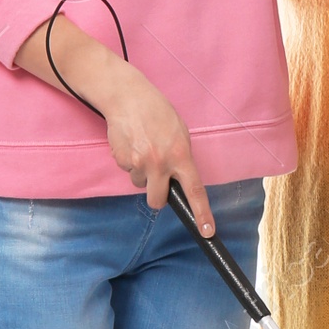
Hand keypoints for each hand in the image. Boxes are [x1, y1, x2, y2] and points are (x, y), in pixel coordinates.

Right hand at [101, 67, 215, 234]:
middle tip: (155, 179)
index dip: (202, 214)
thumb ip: (181, 157)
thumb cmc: (157, 112)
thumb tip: (179, 179)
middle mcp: (160, 163)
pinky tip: (131, 143)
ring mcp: (138, 163)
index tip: (207, 232)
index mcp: (180, 155)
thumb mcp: (179, 132)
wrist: (127, 96)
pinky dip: (128, 161)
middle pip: (157, 201)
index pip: (194, 191)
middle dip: (156, 195)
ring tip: (142, 147)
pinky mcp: (121, 160)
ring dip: (141, 172)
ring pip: (139, 184)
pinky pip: (127, 171)